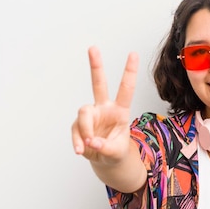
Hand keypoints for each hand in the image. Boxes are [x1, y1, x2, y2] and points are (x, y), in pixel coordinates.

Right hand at [72, 46, 137, 165]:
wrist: (106, 160)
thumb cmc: (116, 151)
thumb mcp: (117, 152)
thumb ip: (106, 147)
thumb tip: (92, 142)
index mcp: (120, 111)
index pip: (126, 89)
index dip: (130, 72)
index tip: (133, 54)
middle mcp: (105, 108)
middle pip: (99, 84)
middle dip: (96, 66)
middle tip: (93, 48)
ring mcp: (91, 115)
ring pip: (84, 113)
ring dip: (85, 130)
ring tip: (88, 146)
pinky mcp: (79, 124)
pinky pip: (75, 130)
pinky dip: (78, 142)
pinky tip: (81, 150)